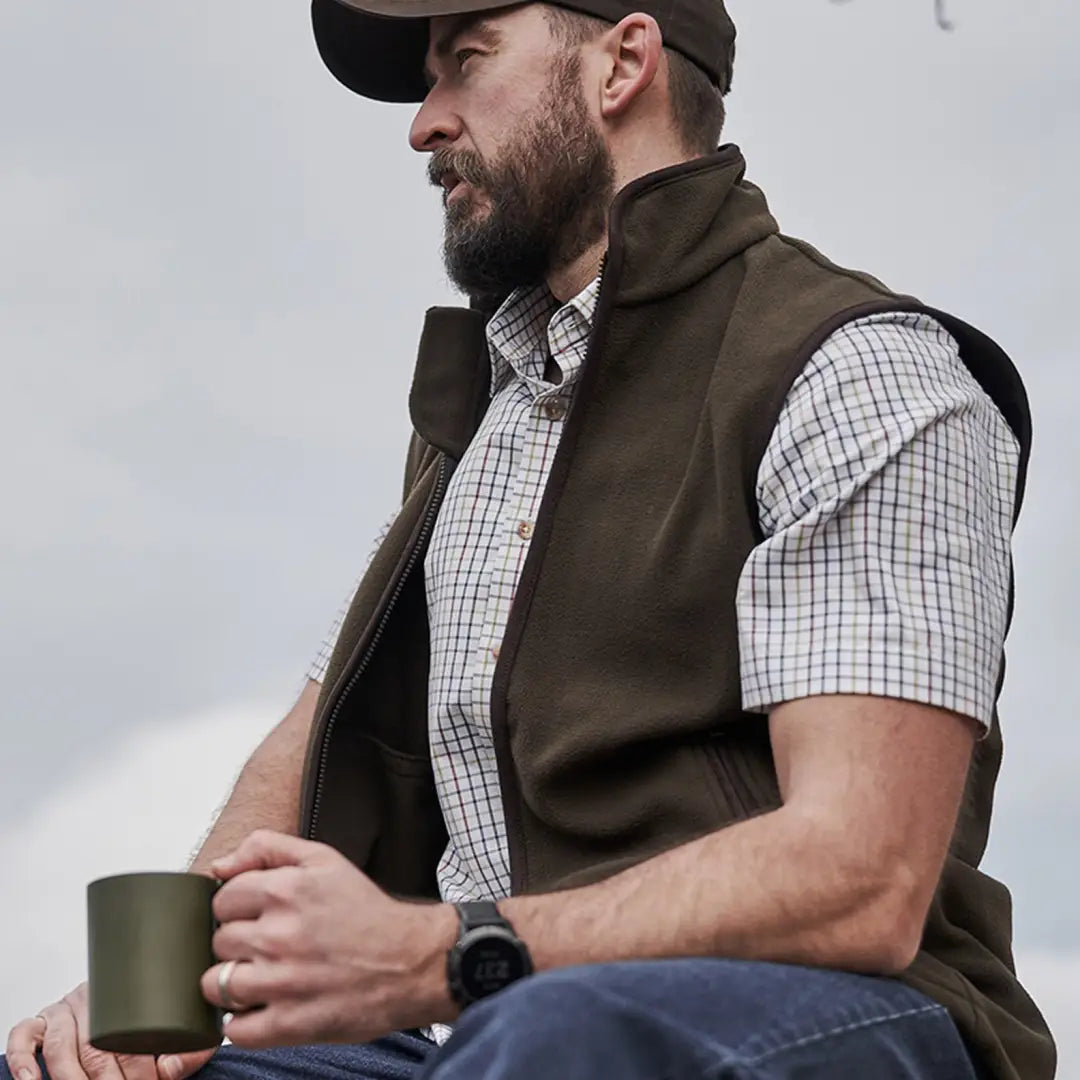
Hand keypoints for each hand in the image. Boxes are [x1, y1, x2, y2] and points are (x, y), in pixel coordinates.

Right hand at [5, 983, 216, 1079]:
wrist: (130, 1006)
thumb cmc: (152, 1026)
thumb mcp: (179, 1033)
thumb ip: (187, 1052)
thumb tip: (170, 1071)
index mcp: (130, 994)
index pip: (131, 1035)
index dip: (139, 1069)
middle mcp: (93, 998)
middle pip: (95, 1048)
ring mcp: (64, 1009)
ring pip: (60, 1047)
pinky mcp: (39, 1022)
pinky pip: (23, 1036)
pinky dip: (24, 1061)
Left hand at [202, 830, 458, 1047]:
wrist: (412, 962)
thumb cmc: (368, 913)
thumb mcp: (324, 860)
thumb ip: (268, 848)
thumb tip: (220, 865)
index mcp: (286, 890)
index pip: (222, 899)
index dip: (239, 908)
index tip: (259, 916)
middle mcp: (279, 934)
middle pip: (219, 941)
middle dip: (238, 943)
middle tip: (269, 946)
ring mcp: (281, 982)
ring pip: (216, 984)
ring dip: (235, 983)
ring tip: (264, 977)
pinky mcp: (288, 1024)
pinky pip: (235, 1028)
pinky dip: (245, 1021)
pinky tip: (267, 1006)